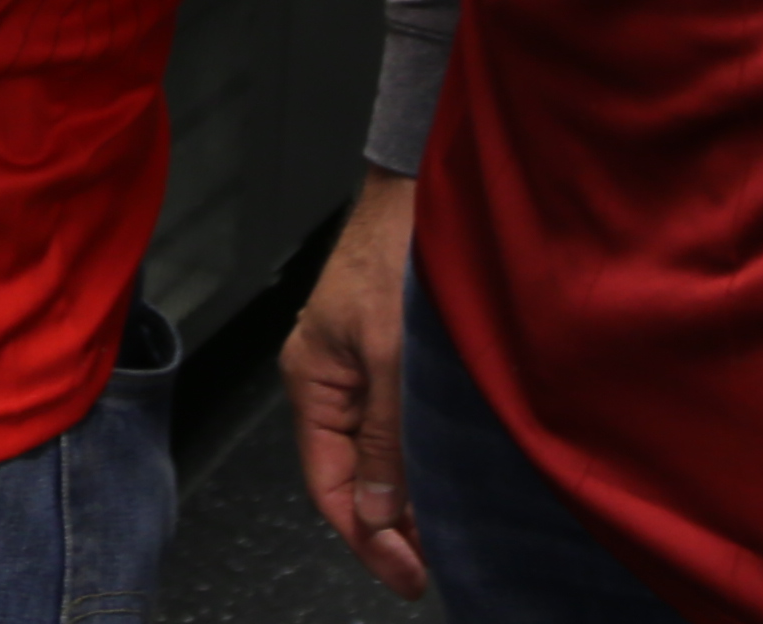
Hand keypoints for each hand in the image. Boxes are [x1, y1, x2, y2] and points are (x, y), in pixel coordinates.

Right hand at [286, 173, 425, 600]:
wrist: (426, 186)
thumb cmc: (399, 252)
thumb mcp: (394, 356)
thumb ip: (384, 439)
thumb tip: (374, 515)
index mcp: (311, 379)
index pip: (327, 484)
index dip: (366, 537)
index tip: (410, 575)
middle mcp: (330, 379)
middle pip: (352, 474)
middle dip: (390, 525)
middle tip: (436, 564)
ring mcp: (362, 367)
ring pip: (379, 452)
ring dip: (410, 493)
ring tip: (449, 532)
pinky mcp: (393, 354)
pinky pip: (399, 423)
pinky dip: (422, 458)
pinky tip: (451, 478)